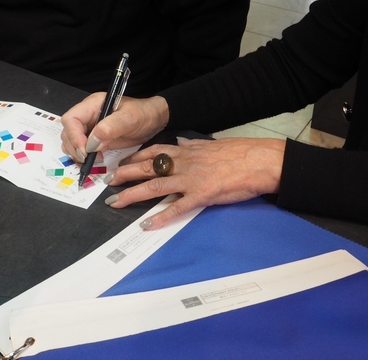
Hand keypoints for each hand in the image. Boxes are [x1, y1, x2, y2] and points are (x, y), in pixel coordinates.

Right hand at [60, 94, 169, 161]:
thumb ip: (110, 128)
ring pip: (71, 142)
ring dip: (77, 153)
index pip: (71, 119)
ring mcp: (90, 128)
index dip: (74, 136)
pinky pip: (82, 149)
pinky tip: (95, 160)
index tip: (86, 151)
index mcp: (92, 105)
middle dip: (75, 147)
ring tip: (92, 160)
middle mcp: (88, 116)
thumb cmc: (143, 114)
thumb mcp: (130, 118)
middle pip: (68, 132)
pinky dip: (84, 157)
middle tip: (88, 159)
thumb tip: (91, 143)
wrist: (154, 120)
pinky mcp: (95, 140)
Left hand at [104, 137, 285, 228]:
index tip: (120, 161)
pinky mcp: (201, 196)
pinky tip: (147, 224)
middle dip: (126, 175)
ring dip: (133, 195)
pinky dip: (161, 216)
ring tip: (116, 202)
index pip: (154, 151)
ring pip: (155, 187)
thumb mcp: (211, 145)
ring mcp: (191, 180)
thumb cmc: (239, 153)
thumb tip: (180, 142)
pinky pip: (177, 208)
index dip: (135, 157)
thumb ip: (193, 146)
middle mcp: (184, 164)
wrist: (259, 161)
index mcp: (187, 151)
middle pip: (148, 168)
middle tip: (108, 182)